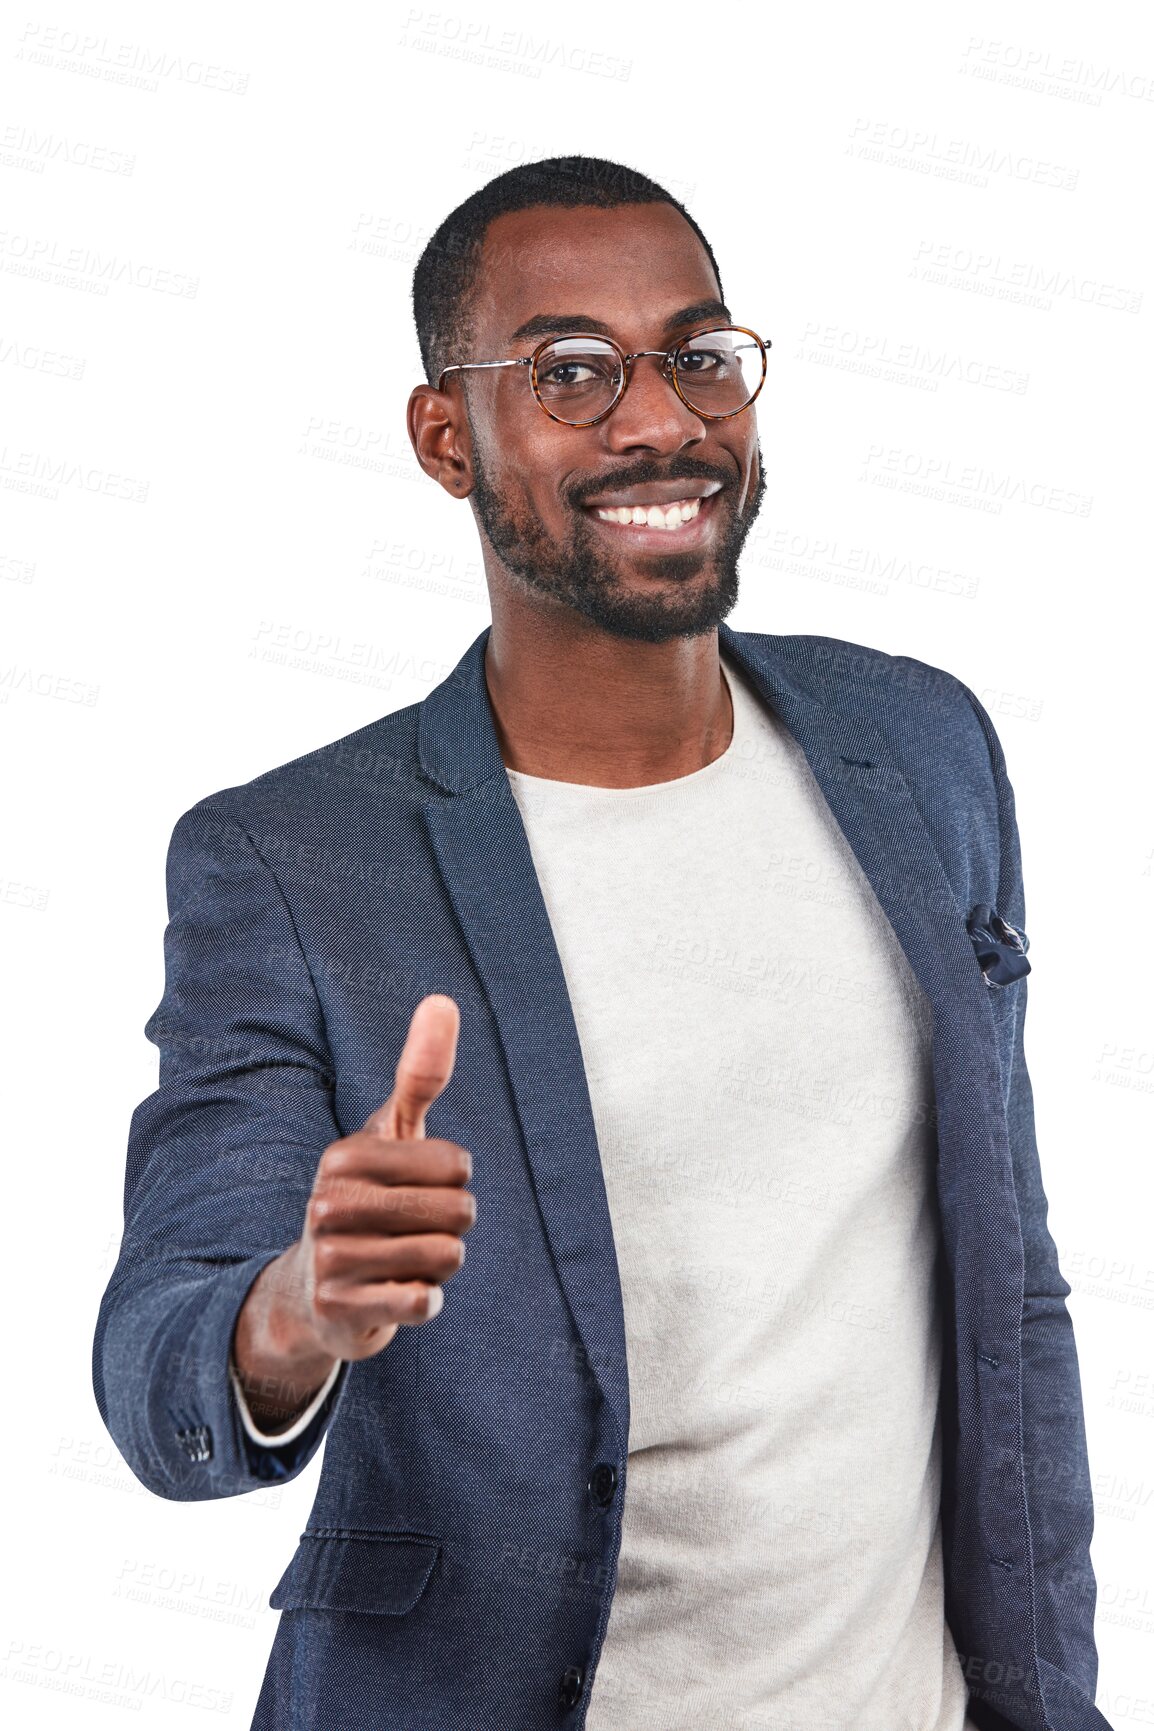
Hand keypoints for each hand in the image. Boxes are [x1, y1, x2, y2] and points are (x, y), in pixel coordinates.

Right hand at [233, 994, 473, 1421]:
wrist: (313, 1291)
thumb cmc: (368, 1198)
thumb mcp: (392, 1133)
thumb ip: (421, 1072)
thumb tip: (443, 1000)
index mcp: (344, 1155)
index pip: (458, 1165)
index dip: (454, 1182)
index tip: (416, 1189)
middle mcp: (327, 1204)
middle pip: (458, 1213)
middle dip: (452, 1227)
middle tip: (411, 1231)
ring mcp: (329, 1259)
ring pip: (446, 1259)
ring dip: (439, 1266)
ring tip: (401, 1261)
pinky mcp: (338, 1311)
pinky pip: (423, 1303)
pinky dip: (426, 1302)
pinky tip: (398, 1294)